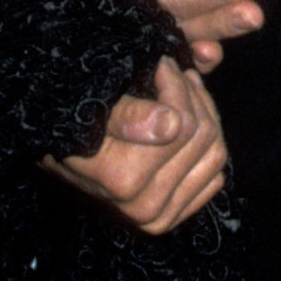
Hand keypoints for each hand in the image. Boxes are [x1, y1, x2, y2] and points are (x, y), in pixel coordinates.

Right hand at [48, 55, 226, 233]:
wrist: (64, 155)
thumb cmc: (77, 120)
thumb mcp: (93, 106)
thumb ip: (128, 115)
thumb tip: (170, 125)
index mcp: (122, 180)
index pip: (183, 125)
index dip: (175, 85)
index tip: (161, 64)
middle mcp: (142, 207)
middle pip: (202, 136)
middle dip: (191, 95)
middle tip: (173, 72)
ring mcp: (160, 216)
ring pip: (215, 152)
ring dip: (203, 113)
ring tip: (182, 89)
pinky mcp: (174, 216)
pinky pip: (215, 174)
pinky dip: (207, 143)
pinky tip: (186, 119)